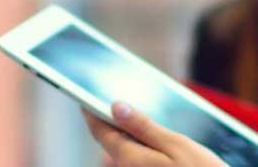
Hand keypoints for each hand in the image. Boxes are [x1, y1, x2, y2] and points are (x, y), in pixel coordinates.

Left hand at [83, 102, 226, 166]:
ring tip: (135, 119)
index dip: (91, 112)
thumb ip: (143, 126)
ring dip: (127, 136)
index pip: (100, 132)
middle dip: (111, 124)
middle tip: (112, 103)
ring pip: (124, 153)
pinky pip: (137, 161)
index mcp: (130, 159)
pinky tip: (152, 141)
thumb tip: (115, 107)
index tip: (83, 97)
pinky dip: (139, 148)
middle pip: (111, 143)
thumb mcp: (174, 144)